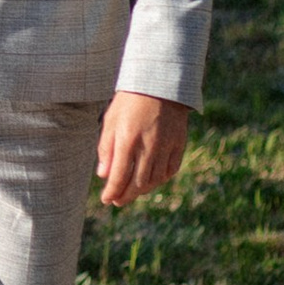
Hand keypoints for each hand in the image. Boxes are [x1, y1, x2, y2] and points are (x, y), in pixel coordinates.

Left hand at [95, 90, 187, 206]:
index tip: (106, 199)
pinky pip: (170, 170)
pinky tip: (151, 181)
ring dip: (141, 190)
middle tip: (117, 202)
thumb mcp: (111, 120)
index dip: (112, 192)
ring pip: (155, 180)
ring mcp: (166, 146)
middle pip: (137, 183)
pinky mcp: (179, 144)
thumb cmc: (130, 101)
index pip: (119, 176)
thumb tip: (104, 175)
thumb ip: (106, 149)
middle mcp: (148, 145)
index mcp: (127, 139)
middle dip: (126, 196)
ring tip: (131, 192)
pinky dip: (160, 179)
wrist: (160, 82)